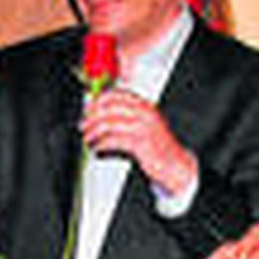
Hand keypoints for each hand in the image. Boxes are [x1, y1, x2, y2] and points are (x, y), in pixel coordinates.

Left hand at [80, 90, 196, 196]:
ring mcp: (143, 128)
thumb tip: (98, 110)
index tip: (87, 109)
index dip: (98, 100)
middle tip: (83, 125)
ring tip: (88, 139)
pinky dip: (101, 144)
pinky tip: (97, 148)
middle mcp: (144, 113)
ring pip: (109, 123)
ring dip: (93, 132)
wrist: (175, 164)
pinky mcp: (141, 144)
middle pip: (109, 107)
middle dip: (92, 116)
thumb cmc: (155, 144)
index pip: (117, 94)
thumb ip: (125, 115)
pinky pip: (114, 141)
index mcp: (145, 105)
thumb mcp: (143, 124)